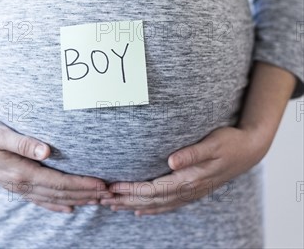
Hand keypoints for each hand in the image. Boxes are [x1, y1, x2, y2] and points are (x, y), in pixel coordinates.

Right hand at [0, 117, 110, 212]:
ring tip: (97, 201)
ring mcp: (18, 186)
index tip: (102, 185)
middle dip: (85, 194)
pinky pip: (40, 199)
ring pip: (53, 198)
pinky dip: (56, 205)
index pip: (59, 182)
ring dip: (76, 199)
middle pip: (60, 193)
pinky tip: (68, 207)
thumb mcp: (1, 133)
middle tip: (109, 195)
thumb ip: (24, 143)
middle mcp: (21, 183)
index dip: (82, 185)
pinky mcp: (15, 184)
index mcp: (21, 172)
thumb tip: (47, 151)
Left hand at [99, 126, 269, 215]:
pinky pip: (169, 204)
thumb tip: (171, 161)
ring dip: (135, 206)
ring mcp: (191, 192)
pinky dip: (152, 209)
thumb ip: (192, 153)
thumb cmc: (229, 142)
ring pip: (158, 205)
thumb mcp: (213, 143)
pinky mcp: (193, 190)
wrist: (249, 150)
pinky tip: (140, 211)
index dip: (132, 190)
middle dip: (126, 200)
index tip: (113, 188)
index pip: (154, 189)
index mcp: (190, 178)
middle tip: (103, 200)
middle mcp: (189, 189)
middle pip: (152, 200)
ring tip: (114, 207)